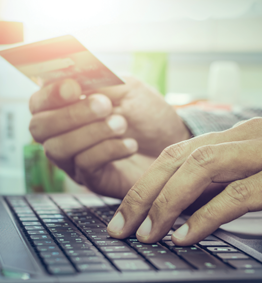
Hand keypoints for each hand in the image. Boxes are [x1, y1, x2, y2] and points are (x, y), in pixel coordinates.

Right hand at [29, 78, 188, 196]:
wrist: (173, 144)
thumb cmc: (150, 115)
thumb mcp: (127, 89)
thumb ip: (99, 81)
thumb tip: (69, 75)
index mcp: (69, 109)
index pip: (39, 103)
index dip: (50, 95)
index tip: (74, 87)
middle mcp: (65, 135)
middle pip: (40, 128)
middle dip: (71, 114)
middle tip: (105, 105)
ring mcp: (76, 160)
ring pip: (59, 148)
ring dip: (91, 132)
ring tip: (122, 124)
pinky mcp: (93, 178)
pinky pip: (84, 164)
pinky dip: (108, 150)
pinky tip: (130, 145)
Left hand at [107, 117, 261, 244]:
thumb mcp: (248, 174)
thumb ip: (215, 185)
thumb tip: (176, 209)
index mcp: (231, 136)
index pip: (174, 154)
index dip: (144, 183)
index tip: (124, 214)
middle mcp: (244, 137)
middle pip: (180, 159)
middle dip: (145, 193)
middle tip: (122, 226)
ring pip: (204, 168)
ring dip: (169, 202)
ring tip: (149, 233)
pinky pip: (240, 193)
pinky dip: (209, 215)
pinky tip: (187, 235)